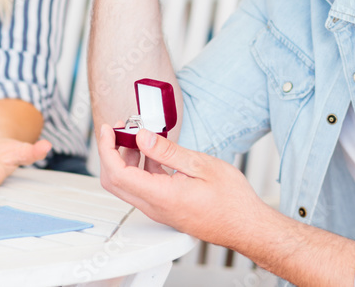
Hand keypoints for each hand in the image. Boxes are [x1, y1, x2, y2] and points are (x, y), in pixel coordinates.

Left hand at [97, 124, 269, 248]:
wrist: (246, 225)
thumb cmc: (232, 201)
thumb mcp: (202, 166)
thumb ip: (168, 151)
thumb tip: (142, 137)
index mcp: (161, 196)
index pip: (117, 173)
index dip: (107, 149)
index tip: (108, 130)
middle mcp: (155, 207)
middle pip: (115, 181)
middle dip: (111, 152)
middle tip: (119, 129)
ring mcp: (159, 209)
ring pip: (128, 184)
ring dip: (126, 158)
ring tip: (138, 135)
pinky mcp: (166, 208)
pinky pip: (143, 187)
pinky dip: (141, 166)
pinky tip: (154, 151)